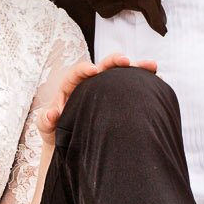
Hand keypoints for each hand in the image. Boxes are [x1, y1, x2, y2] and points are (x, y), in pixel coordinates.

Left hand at [38, 54, 157, 147]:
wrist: (70, 142)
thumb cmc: (56, 132)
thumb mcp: (47, 128)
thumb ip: (45, 121)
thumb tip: (51, 114)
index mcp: (71, 87)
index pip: (77, 73)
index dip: (84, 69)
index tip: (94, 70)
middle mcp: (89, 84)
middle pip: (102, 67)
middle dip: (113, 61)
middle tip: (126, 60)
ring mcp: (105, 90)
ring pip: (120, 75)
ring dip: (135, 68)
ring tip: (151, 65)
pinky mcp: (116, 98)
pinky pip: (130, 87)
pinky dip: (143, 81)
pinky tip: (158, 79)